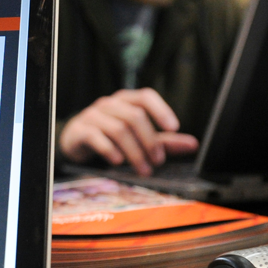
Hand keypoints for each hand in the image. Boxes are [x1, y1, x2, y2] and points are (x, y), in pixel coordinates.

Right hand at [59, 88, 198, 175]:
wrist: (74, 141)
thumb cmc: (109, 136)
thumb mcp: (138, 138)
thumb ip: (164, 141)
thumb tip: (193, 144)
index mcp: (125, 100)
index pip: (145, 97)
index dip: (161, 110)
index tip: (174, 128)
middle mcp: (109, 104)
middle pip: (135, 116)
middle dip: (150, 141)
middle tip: (158, 161)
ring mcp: (93, 115)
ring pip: (119, 129)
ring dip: (135, 152)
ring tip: (143, 170)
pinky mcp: (80, 130)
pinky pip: (97, 138)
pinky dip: (110, 151)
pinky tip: (119, 163)